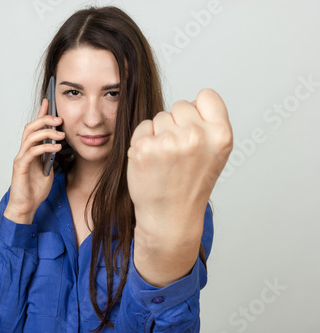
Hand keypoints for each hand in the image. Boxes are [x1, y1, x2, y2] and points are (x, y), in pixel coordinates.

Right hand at [3, 99, 64, 223]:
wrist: (25, 206)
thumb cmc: (34, 190)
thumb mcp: (48, 170)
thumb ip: (50, 157)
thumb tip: (59, 147)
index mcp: (30, 151)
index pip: (34, 128)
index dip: (40, 114)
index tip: (48, 102)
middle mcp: (23, 152)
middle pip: (30, 127)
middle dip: (44, 119)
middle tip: (59, 119)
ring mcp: (21, 158)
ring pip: (30, 136)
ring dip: (46, 132)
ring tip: (61, 134)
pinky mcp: (21, 167)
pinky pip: (32, 152)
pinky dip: (45, 147)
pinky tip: (56, 148)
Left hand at [127, 89, 232, 285]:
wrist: (170, 216)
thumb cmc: (191, 184)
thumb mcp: (215, 153)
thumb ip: (209, 124)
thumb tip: (193, 101)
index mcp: (220, 135)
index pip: (207, 95)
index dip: (198, 110)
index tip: (196, 129)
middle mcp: (196, 136)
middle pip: (180, 105)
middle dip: (177, 124)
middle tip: (180, 152)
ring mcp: (168, 141)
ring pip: (160, 116)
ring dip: (160, 133)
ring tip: (166, 159)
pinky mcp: (143, 147)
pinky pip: (143, 127)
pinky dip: (144, 141)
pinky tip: (151, 161)